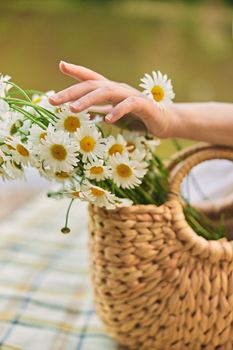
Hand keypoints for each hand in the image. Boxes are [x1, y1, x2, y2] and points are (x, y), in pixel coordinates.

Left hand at [49, 61, 176, 137]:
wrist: (165, 122)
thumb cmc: (138, 118)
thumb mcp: (114, 114)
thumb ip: (100, 110)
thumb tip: (82, 111)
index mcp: (111, 91)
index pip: (92, 78)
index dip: (77, 71)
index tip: (61, 66)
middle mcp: (119, 89)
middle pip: (93, 85)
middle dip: (71, 92)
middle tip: (53, 101)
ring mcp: (131, 96)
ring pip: (107, 92)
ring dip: (88, 100)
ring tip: (73, 109)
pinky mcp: (144, 105)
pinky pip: (130, 105)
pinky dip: (118, 111)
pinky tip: (107, 119)